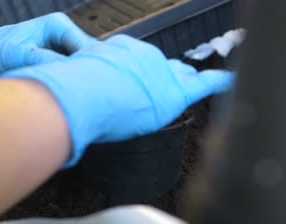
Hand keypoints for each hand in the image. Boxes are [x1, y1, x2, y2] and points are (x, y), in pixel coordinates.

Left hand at [0, 12, 95, 87]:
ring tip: (77, 96)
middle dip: (86, 74)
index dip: (91, 65)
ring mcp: (60, 49)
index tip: (91, 84)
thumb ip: (47, 61)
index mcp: (57, 25)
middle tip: (86, 93)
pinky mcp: (55, 63)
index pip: (86, 46)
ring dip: (78, 80)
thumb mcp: (20, 55)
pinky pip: (70, 75)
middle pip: (86, 56)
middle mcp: (62, 35)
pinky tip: (69, 96)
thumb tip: (72, 73)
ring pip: (80, 67)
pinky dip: (70, 84)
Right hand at [1, 35, 235, 165]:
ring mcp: (159, 71)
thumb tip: (56, 108)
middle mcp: (142, 57)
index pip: (137, 63)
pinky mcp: (171, 91)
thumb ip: (72, 88)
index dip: (139, 74)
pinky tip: (230, 81)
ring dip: (185, 83)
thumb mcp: (68, 81)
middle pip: (161, 68)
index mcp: (119, 53)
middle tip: (172, 78)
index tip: (136, 79)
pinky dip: (217, 82)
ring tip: (208, 82)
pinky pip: (201, 84)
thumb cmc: (66, 90)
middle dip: (166, 75)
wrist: (77, 92)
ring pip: (178, 77)